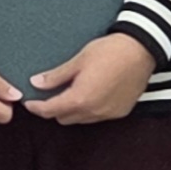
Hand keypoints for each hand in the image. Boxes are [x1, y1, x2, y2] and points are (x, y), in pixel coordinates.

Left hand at [22, 31, 153, 126]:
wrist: (141, 50)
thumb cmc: (109, 51)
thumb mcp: (78, 60)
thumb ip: (56, 76)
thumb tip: (36, 83)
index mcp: (80, 98)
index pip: (50, 111)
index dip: (36, 108)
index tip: (29, 103)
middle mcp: (94, 111)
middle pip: (64, 118)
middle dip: (53, 109)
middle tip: (49, 95)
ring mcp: (109, 114)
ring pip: (81, 119)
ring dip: (72, 110)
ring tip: (70, 93)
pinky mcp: (120, 112)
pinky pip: (97, 117)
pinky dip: (89, 110)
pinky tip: (90, 94)